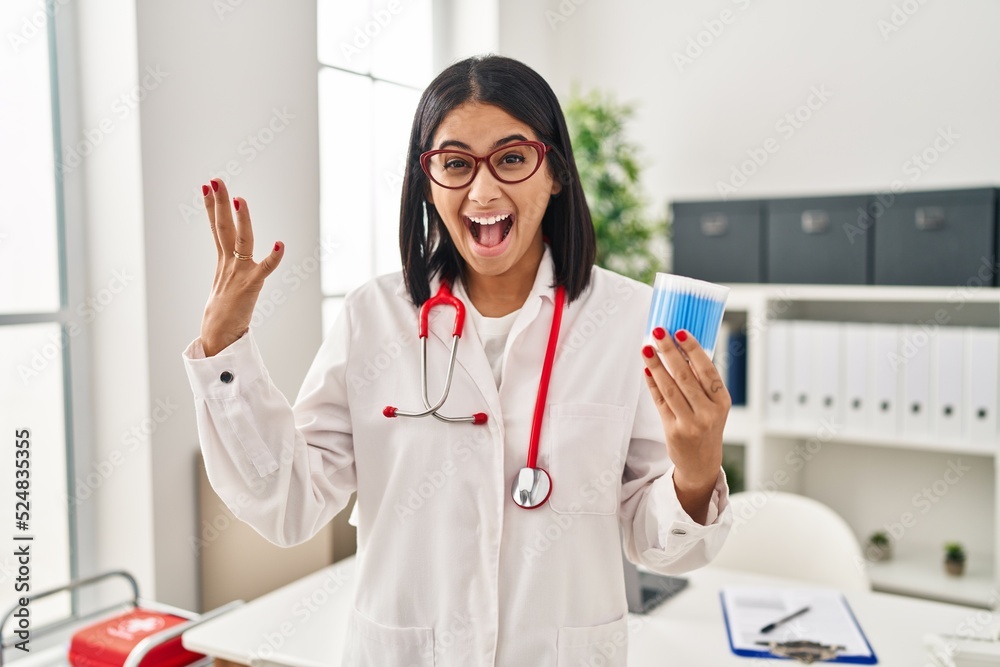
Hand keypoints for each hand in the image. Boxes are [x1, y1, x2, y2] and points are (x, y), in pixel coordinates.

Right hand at [199, 178, 283, 356]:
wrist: (218, 336)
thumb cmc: (223, 313)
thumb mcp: (224, 283)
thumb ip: (229, 268)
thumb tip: (229, 259)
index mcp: (223, 262)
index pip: (215, 228)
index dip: (210, 207)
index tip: (205, 187)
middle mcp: (229, 263)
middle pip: (222, 227)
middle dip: (219, 202)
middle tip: (215, 180)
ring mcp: (239, 273)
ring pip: (241, 241)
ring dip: (242, 220)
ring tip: (239, 199)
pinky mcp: (251, 286)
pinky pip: (265, 269)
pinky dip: (274, 258)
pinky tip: (281, 244)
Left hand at [641, 327, 730, 521]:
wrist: (702, 463)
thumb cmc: (707, 426)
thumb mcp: (714, 406)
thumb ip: (702, 382)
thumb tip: (680, 349)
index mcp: (722, 401)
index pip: (707, 370)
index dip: (693, 349)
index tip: (680, 332)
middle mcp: (709, 412)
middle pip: (685, 376)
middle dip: (669, 351)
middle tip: (658, 333)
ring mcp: (691, 423)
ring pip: (670, 388)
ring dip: (656, 365)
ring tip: (647, 348)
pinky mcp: (674, 431)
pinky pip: (660, 402)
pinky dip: (652, 384)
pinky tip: (647, 370)